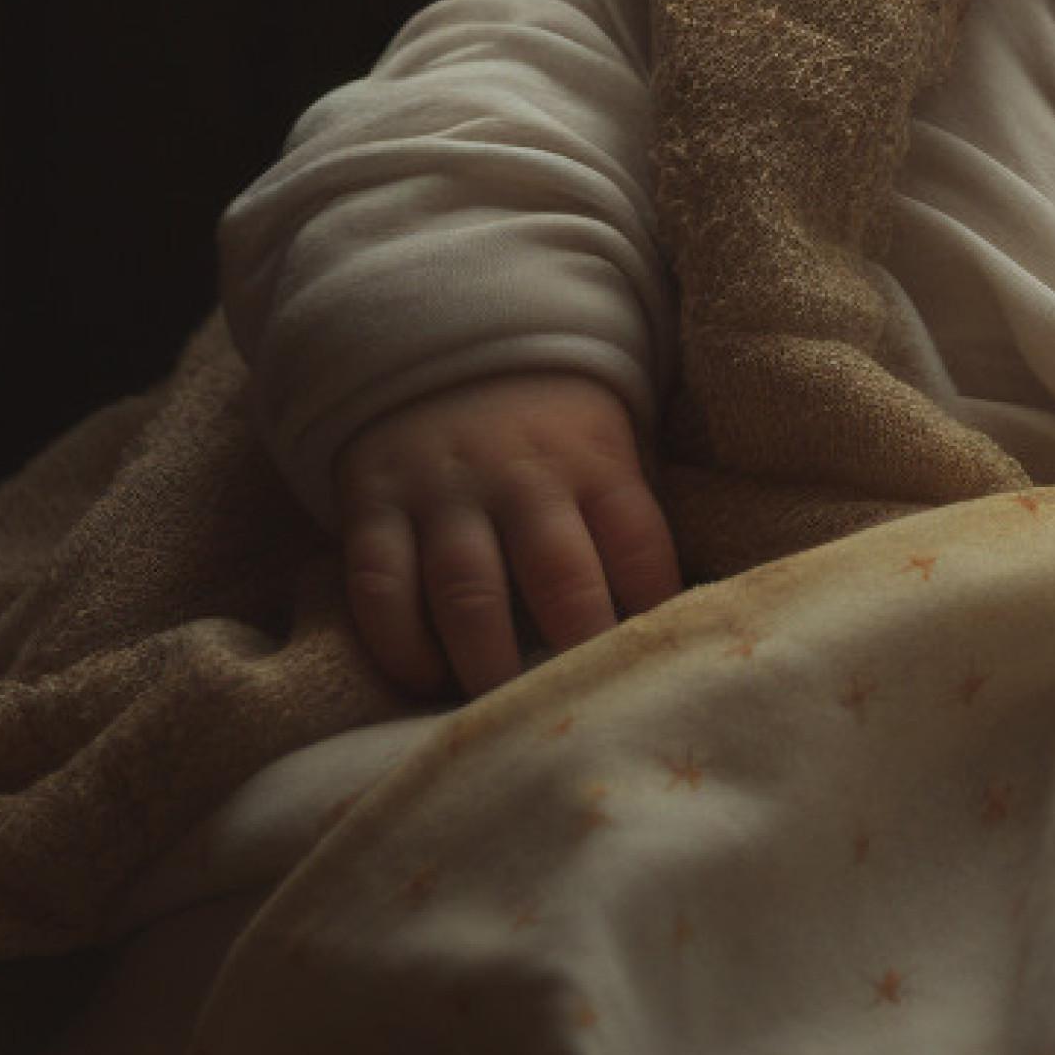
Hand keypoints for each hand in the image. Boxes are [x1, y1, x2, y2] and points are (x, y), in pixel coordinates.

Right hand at [332, 371, 682, 700]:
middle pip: (559, 573)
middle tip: (585, 710)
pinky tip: (422, 678)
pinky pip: (380, 580)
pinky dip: (398, 638)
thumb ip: (629, 522)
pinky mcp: (376, 504)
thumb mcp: (607, 447)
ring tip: (501, 712)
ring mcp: (445, 492)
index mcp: (595, 463)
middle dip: (577, 646)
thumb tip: (678, 616)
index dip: (655, 609)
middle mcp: (522, 478)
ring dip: (485, 658)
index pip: (639, 543)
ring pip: (467, 587)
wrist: (445, 342)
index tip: (660, 668)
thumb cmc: (550, 428)